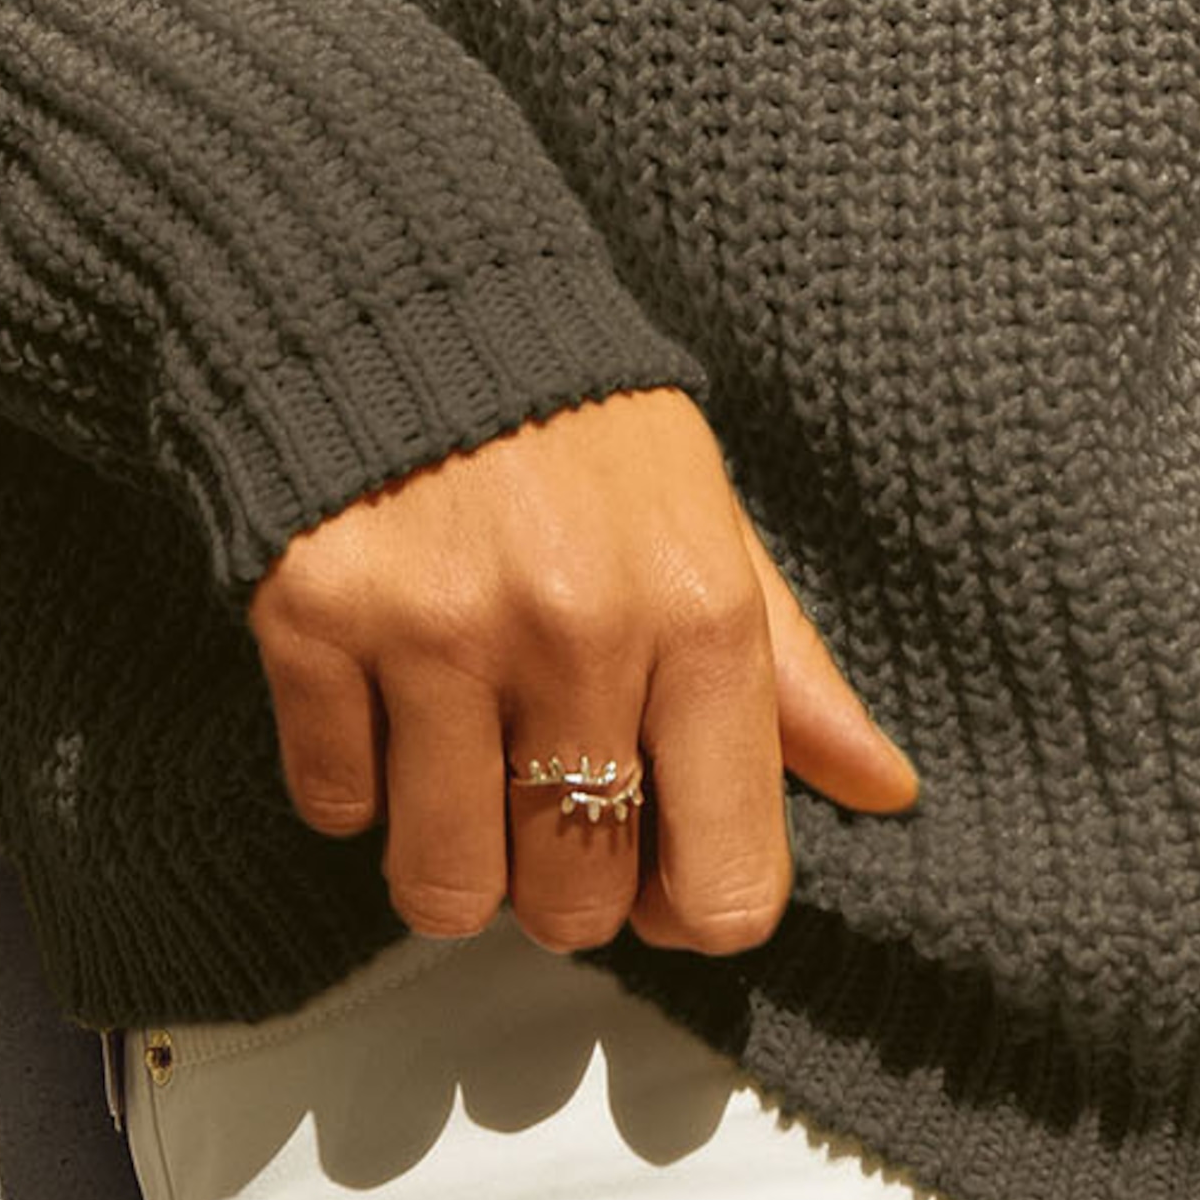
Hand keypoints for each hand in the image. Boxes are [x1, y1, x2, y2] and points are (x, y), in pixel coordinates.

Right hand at [245, 385, 920, 960]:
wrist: (411, 290)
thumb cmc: (576, 417)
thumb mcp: (711, 522)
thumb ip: (790, 675)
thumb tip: (881, 789)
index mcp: (700, 610)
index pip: (728, 877)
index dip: (692, 909)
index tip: (664, 878)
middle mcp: (579, 631)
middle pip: (578, 905)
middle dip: (566, 889)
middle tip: (552, 809)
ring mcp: (441, 633)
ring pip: (447, 887)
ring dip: (454, 863)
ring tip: (467, 780)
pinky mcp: (318, 625)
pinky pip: (335, 806)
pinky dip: (357, 786)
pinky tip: (387, 710)